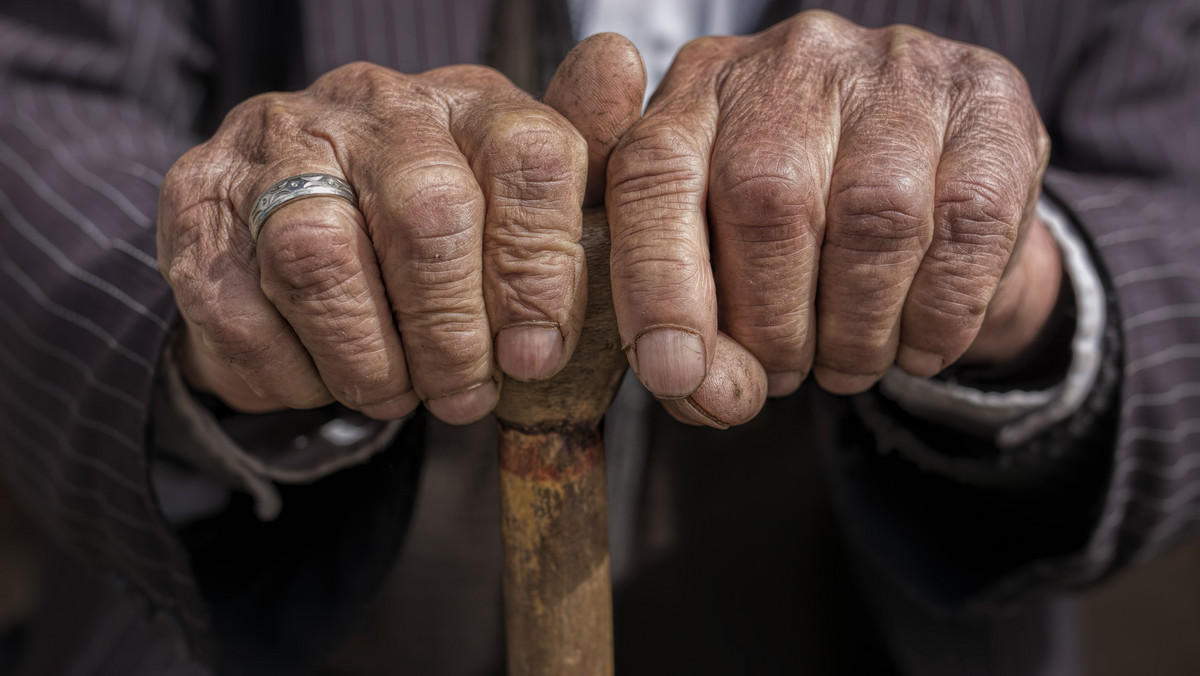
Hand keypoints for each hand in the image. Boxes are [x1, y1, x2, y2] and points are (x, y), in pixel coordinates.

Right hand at [158, 39, 643, 424]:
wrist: (295, 219)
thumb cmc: (433, 230)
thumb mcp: (518, 214)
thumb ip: (571, 182)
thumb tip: (621, 67)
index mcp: (470, 104)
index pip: (529, 158)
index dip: (538, 271)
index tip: (534, 356)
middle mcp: (374, 106)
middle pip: (427, 213)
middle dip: (451, 334)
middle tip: (463, 394)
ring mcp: (278, 143)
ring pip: (321, 259)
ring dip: (367, 358)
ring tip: (395, 394)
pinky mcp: (197, 195)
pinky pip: (235, 303)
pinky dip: (287, 369)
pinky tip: (319, 376)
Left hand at [606, 10, 1058, 425]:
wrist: (929, 183)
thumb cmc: (797, 230)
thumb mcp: (719, 258)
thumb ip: (687, 322)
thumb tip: (700, 392)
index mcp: (696, 94)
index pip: (652, 178)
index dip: (657, 286)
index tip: (675, 373)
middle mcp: (791, 62)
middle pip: (766, 202)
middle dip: (772, 325)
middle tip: (783, 375)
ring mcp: (895, 70)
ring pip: (872, 217)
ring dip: (858, 329)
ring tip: (847, 366)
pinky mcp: (987, 101)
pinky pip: (967, 225)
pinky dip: (939, 315)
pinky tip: (919, 345)